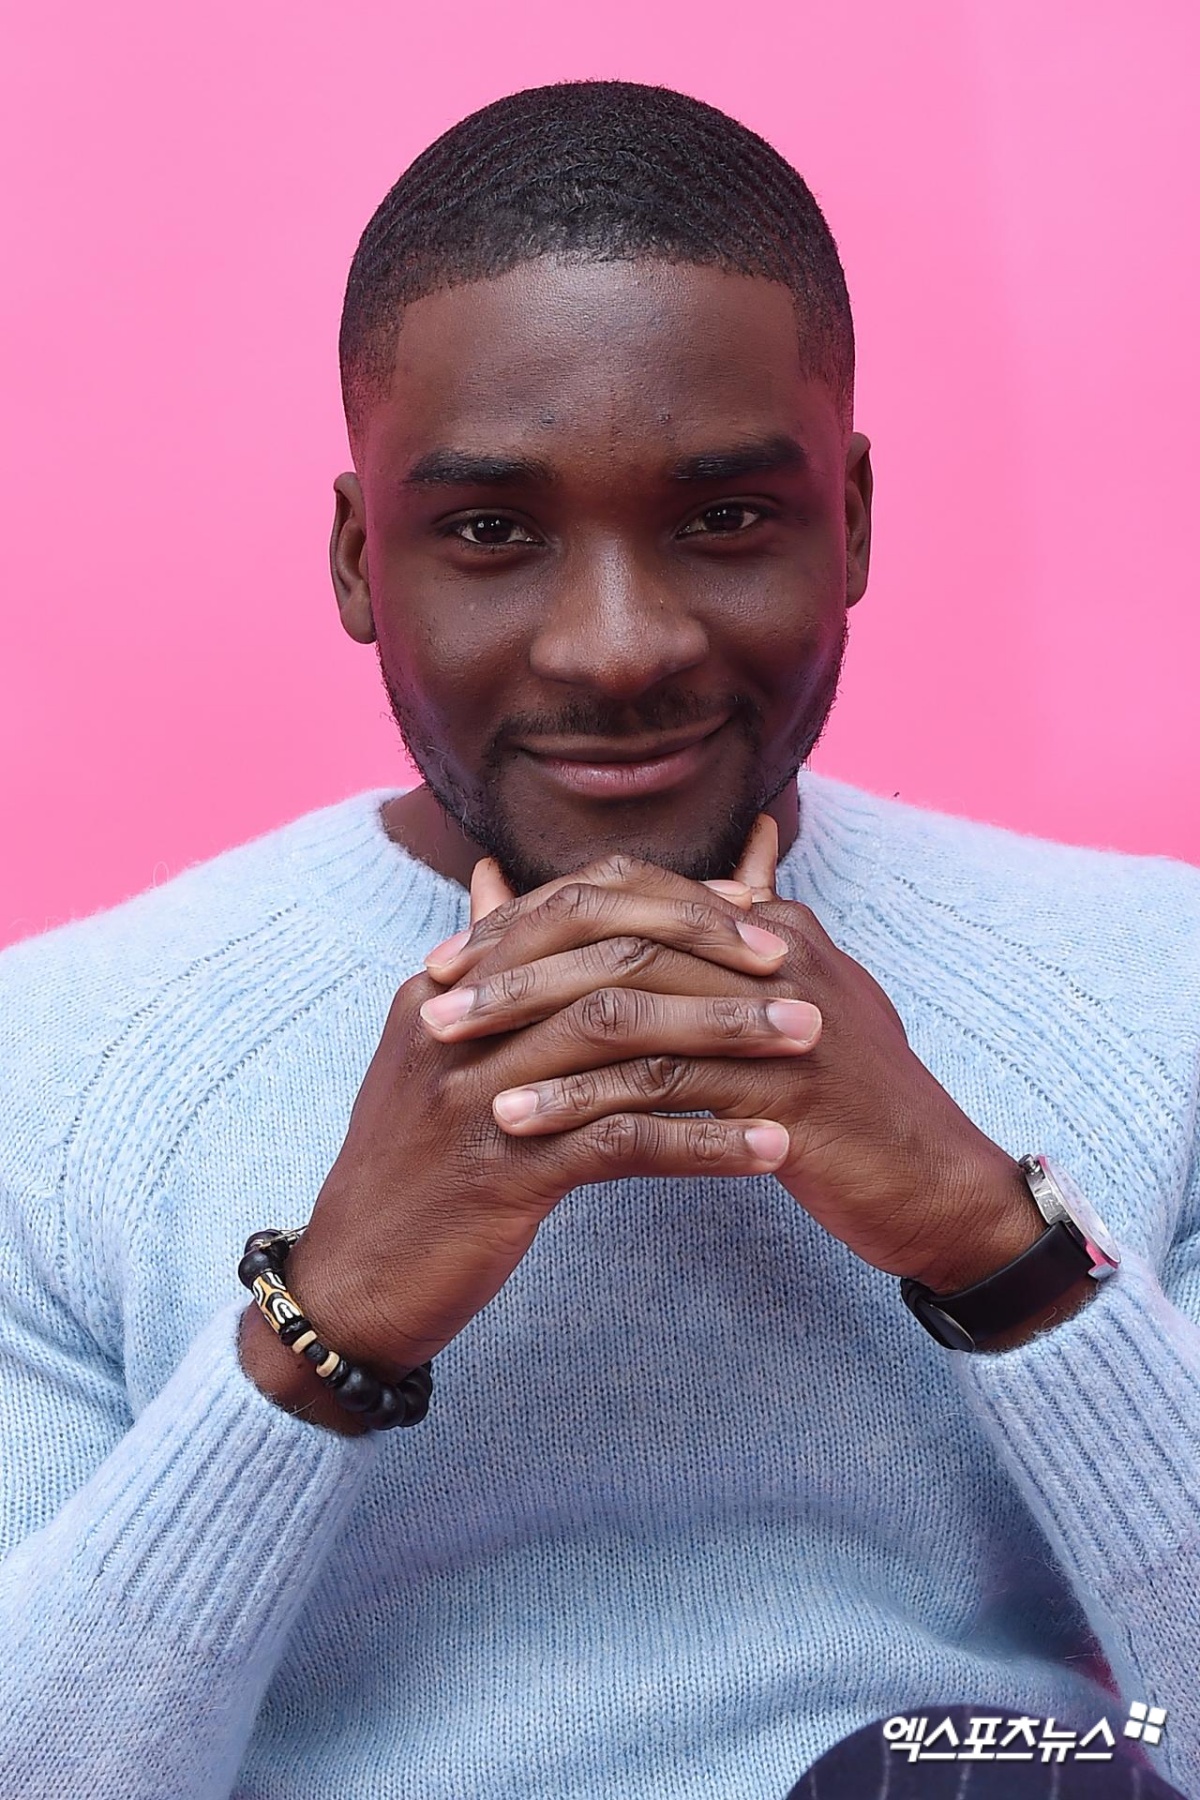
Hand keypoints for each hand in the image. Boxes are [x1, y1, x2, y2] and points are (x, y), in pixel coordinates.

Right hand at [239, 827, 805, 1429]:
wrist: (351, 1286)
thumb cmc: (413, 1164)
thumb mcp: (435, 1050)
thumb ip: (479, 967)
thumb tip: (492, 876)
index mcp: (450, 985)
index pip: (577, 907)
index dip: (676, 907)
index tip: (760, 922)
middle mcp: (458, 1026)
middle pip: (608, 964)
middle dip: (717, 966)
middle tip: (802, 985)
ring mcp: (475, 1100)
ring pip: (622, 1044)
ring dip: (726, 1042)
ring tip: (807, 1051)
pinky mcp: (500, 1177)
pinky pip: (621, 1144)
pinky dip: (704, 1142)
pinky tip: (769, 1150)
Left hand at [424, 825, 1037, 1298]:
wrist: (938, 1187)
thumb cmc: (845, 1102)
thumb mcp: (774, 1016)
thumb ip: (706, 966)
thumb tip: (644, 928)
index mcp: (765, 924)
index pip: (627, 891)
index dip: (536, 916)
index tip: (461, 952)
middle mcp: (774, 953)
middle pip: (615, 935)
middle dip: (515, 962)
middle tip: (435, 994)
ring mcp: (783, 1019)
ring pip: (628, 1006)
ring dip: (529, 1030)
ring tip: (452, 1054)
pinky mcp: (785, 1094)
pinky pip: (660, 1090)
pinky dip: (581, 1104)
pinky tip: (520, 1127)